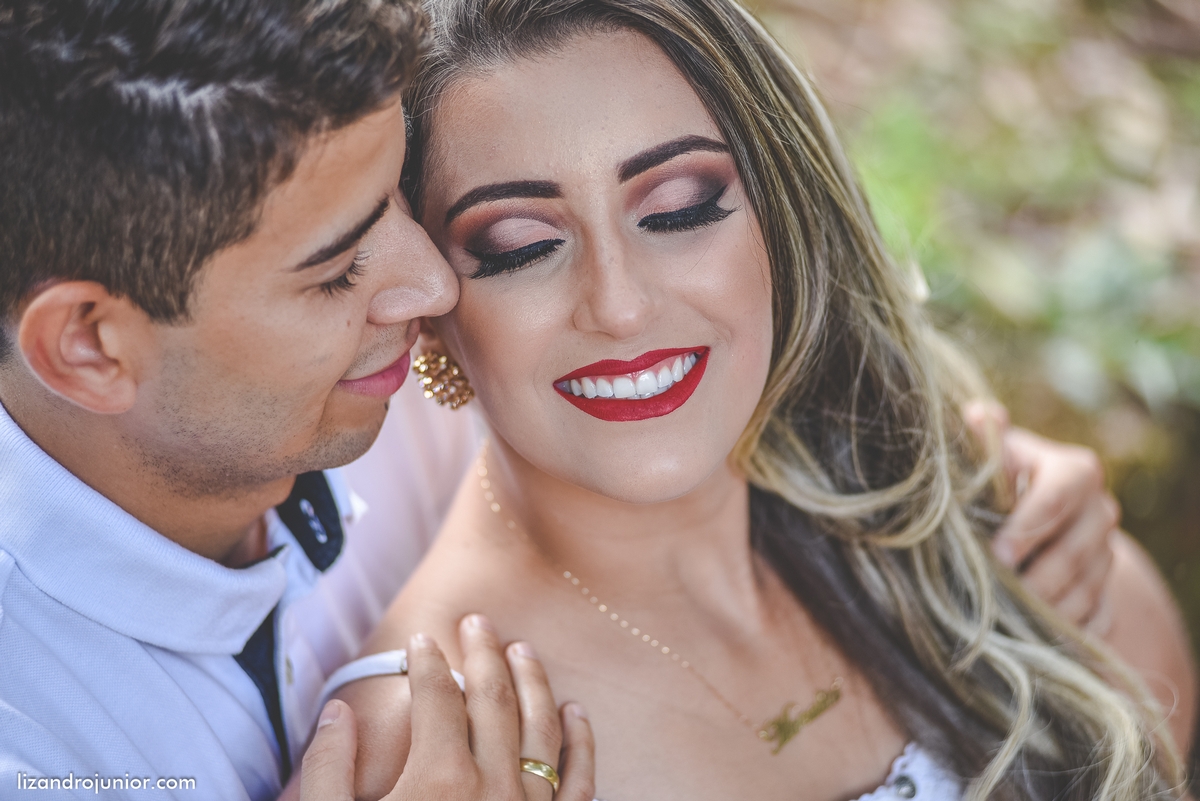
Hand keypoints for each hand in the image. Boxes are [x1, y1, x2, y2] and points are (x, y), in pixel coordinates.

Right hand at [300, 614, 594, 800]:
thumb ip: (328, 769)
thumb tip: (337, 711)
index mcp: (436, 781)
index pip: (437, 697)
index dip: (428, 662)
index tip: (422, 641)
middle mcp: (492, 789)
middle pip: (493, 699)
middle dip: (484, 654)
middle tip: (476, 622)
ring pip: (542, 729)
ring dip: (533, 681)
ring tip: (522, 649)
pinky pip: (579, 781)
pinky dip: (580, 743)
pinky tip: (575, 712)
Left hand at [964, 402, 1118, 630]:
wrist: (1032, 516)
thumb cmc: (999, 480)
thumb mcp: (992, 456)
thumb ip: (985, 438)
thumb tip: (979, 413)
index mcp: (1076, 471)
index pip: (1060, 495)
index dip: (1030, 526)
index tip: (998, 553)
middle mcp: (1101, 510)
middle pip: (1076, 550)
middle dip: (1037, 577)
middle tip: (999, 594)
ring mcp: (1108, 553)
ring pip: (1087, 589)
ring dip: (1048, 609)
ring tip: (1009, 620)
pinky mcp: (1108, 592)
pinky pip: (1097, 618)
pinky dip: (1068, 632)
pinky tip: (1036, 638)